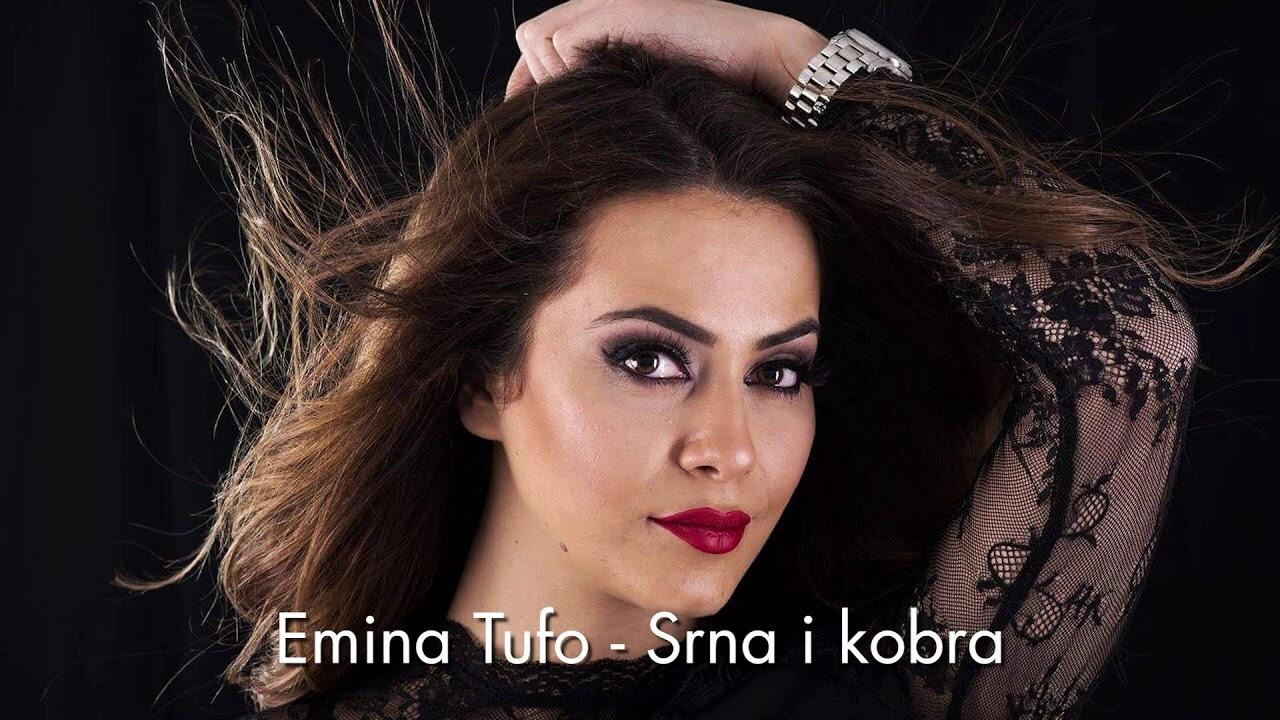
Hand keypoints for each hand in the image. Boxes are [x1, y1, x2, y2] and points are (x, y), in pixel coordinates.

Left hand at [505, 0, 825, 101]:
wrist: (761, 60)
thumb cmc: (717, 88)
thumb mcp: (652, 92)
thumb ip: (615, 96)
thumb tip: (575, 131)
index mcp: (612, 20)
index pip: (542, 42)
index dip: (529, 80)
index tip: (528, 117)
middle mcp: (606, 4)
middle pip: (532, 39)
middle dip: (538, 80)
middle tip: (566, 116)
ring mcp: (611, 3)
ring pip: (539, 40)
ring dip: (557, 76)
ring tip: (596, 101)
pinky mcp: (617, 12)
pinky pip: (562, 44)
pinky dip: (574, 70)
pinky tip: (609, 90)